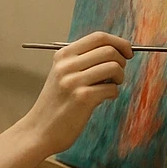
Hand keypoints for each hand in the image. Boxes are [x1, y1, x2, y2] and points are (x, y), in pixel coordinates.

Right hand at [19, 31, 131, 155]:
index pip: (98, 37)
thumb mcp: (62, 74)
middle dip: (121, 62)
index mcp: (63, 55)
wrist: (39, 130)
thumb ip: (83, 61)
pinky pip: (112, 88)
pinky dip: (113, 94)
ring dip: (119, 78)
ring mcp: (74, 81)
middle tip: (117, 75)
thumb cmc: (56, 103)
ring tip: (110, 86)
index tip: (127, 52)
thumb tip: (117, 51)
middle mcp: (67, 65)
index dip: (119, 42)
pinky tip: (102, 99)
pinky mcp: (82, 98)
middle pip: (109, 50)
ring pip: (114, 67)